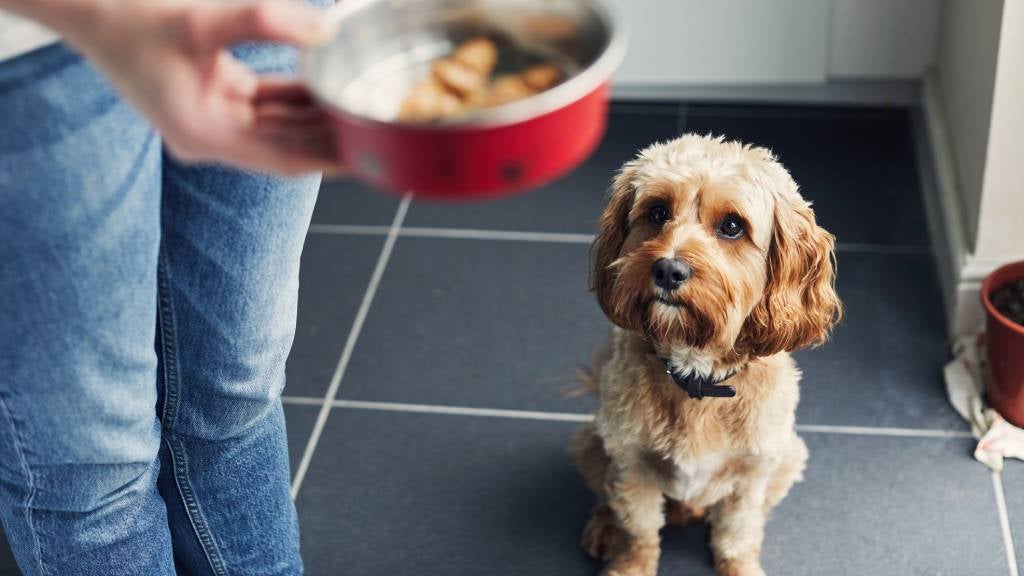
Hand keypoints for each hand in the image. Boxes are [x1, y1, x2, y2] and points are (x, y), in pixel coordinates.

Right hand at [28, 0, 341, 173]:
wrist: (85, 5)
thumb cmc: (131, 14)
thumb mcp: (203, 19)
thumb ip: (267, 22)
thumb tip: (326, 28)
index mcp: (205, 135)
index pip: (285, 159)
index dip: (330, 157)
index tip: (369, 151)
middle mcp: (212, 136)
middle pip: (288, 145)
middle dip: (331, 136)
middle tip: (378, 126)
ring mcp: (214, 118)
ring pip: (281, 125)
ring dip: (317, 116)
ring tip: (361, 105)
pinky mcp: (216, 97)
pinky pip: (268, 103)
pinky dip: (297, 95)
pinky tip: (328, 83)